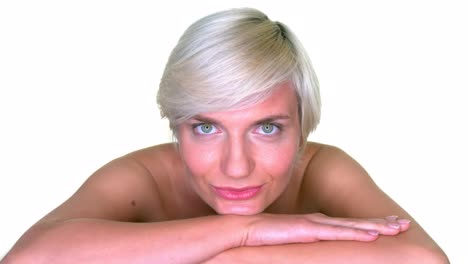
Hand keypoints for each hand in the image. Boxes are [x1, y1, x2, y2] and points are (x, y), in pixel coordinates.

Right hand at [242, 213, 410, 245]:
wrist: (240, 231)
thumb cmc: (258, 239)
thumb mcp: (284, 245)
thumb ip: (297, 248)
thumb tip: (305, 252)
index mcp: (312, 227)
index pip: (344, 227)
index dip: (366, 226)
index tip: (385, 227)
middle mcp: (317, 223)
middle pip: (354, 224)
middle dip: (380, 223)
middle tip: (402, 224)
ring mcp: (314, 225)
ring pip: (352, 227)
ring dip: (377, 226)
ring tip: (399, 227)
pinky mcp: (308, 230)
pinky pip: (338, 233)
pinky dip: (358, 233)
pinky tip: (375, 235)